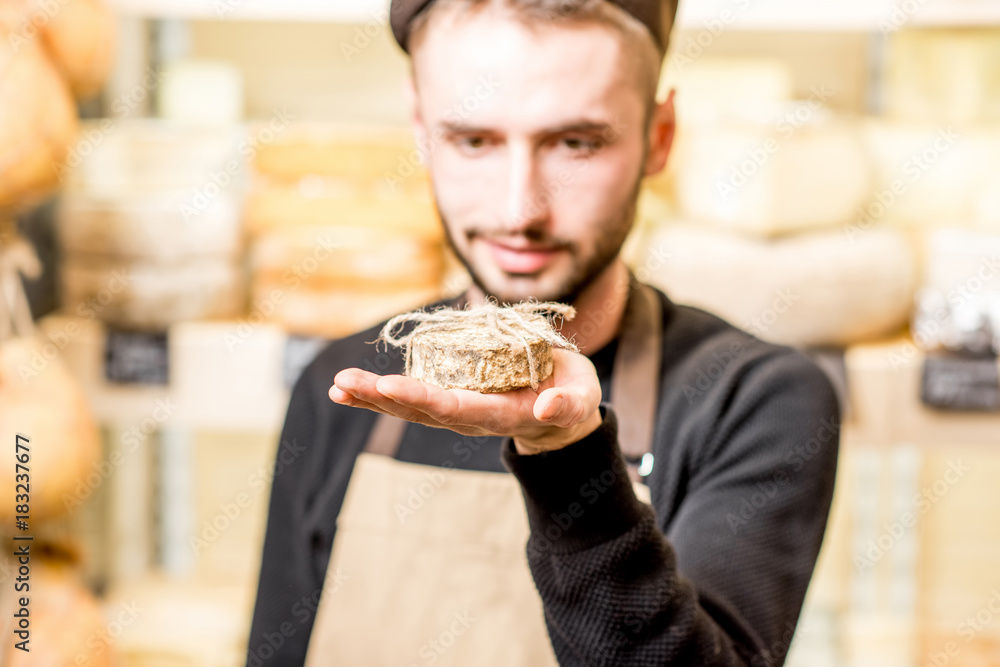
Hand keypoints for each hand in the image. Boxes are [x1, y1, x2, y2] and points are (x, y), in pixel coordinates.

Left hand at [329, 348, 602, 454]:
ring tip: (337, 386)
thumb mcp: (582, 397)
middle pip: (422, 410)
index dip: (423, 398)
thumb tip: (548, 406)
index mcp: (502, 413)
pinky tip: (343, 389)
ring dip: (370, 398)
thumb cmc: (572, 396)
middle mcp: (471, 417)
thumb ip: (569, 403)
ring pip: (408, 408)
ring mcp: (456, 412)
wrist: (559, 408)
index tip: (391, 387)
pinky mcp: (448, 400)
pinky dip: (374, 396)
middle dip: (382, 398)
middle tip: (347, 384)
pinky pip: (407, 400)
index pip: (458, 407)